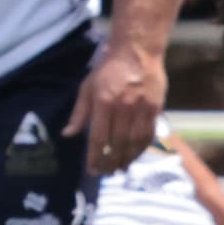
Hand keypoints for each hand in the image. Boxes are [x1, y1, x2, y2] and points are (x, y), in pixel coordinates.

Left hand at [64, 36, 165, 174]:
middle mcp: (123, 108)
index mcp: (103, 102)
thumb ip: (79, 113)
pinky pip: (148, 134)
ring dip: (127, 158)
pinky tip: (135, 155)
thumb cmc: (107, 70)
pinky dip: (142, 148)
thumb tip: (68, 135)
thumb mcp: (87, 88)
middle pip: (117, 144)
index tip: (92, 170)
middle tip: (107, 173)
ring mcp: (142, 109)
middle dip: (111, 162)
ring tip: (121, 168)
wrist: (137, 51)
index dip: (94, 157)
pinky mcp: (155, 108)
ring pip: (135, 142)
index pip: (98, 137)